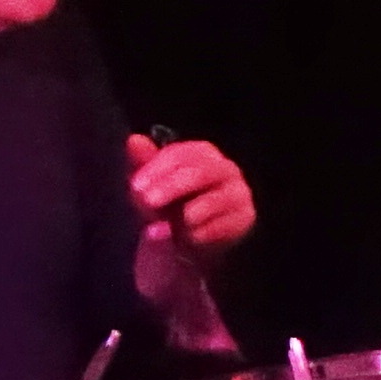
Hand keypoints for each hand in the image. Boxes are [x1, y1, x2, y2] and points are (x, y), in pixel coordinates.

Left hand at [126, 130, 254, 257]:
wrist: (187, 240)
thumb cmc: (167, 204)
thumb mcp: (150, 185)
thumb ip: (143, 163)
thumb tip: (134, 140)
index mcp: (201, 153)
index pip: (180, 154)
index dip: (156, 169)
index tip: (135, 187)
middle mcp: (225, 168)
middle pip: (200, 172)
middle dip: (171, 187)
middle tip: (147, 202)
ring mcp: (239, 192)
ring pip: (215, 200)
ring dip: (186, 214)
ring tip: (166, 227)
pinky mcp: (246, 217)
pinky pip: (225, 225)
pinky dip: (202, 233)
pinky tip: (188, 238)